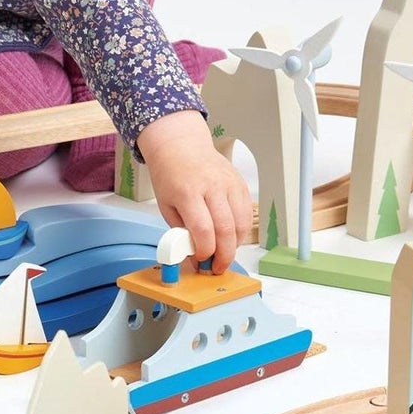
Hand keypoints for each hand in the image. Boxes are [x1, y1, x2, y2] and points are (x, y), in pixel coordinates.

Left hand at [135, 111, 251, 271]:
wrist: (181, 146)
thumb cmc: (170, 175)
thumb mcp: (166, 205)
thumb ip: (180, 230)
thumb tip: (195, 256)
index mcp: (188, 192)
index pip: (203, 230)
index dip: (205, 252)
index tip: (201, 261)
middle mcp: (212, 186)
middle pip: (226, 229)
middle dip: (224, 255)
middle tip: (217, 267)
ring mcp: (229, 183)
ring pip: (241, 223)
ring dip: (235, 244)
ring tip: (224, 253)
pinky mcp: (240, 183)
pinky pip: (247, 213)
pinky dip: (242, 230)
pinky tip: (231, 237)